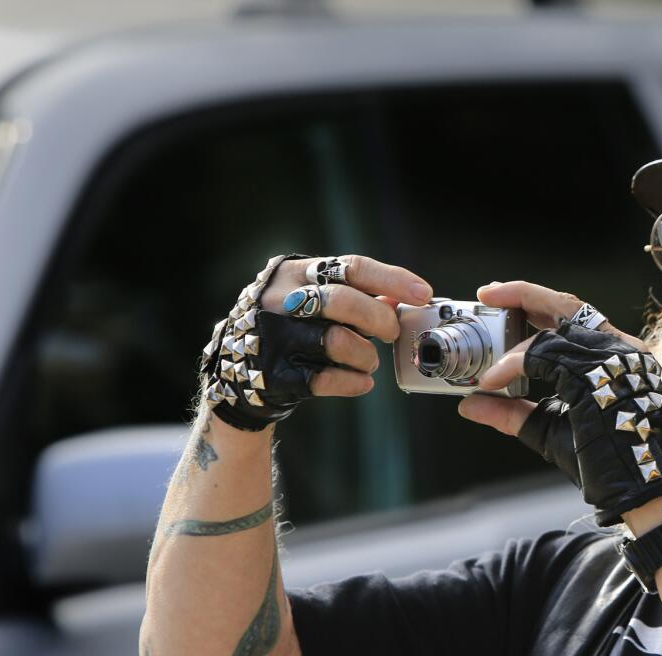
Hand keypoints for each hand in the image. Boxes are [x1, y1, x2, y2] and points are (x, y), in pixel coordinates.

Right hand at [201, 254, 432, 430]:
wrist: (237, 372)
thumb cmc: (292, 327)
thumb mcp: (314, 300)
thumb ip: (355, 296)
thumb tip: (406, 297)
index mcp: (294, 273)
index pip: (351, 267)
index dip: (392, 280)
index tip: (423, 294)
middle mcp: (280, 300)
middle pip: (344, 301)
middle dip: (380, 320)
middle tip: (392, 333)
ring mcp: (273, 337)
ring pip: (336, 341)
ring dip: (366, 356)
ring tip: (369, 362)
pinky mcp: (274, 373)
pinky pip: (325, 379)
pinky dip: (353, 382)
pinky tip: (362, 382)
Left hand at [459, 281, 661, 525]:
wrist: (633, 484)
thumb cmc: (603, 458)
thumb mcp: (546, 427)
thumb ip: (510, 412)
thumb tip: (469, 404)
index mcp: (614, 354)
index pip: (573, 314)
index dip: (534, 302)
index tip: (500, 302)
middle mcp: (619, 348)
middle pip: (567, 304)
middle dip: (522, 294)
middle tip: (488, 295)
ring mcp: (613, 358)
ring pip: (553, 331)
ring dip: (512, 346)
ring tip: (486, 366)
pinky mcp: (599, 373)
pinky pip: (546, 355)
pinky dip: (514, 365)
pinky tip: (495, 380)